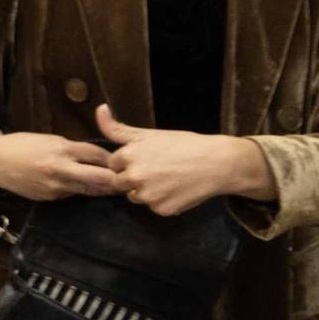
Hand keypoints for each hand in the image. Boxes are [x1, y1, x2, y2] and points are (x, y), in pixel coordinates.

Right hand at [0, 130, 120, 201]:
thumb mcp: (47, 140)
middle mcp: (61, 170)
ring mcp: (55, 187)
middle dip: (114, 179)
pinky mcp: (48, 197)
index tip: (121, 160)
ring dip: (100, 188)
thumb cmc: (19, 145)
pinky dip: (76, 190)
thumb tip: (91, 157)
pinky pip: (69, 194)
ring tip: (111, 187)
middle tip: (125, 179)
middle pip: (100, 178)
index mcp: (61, 150)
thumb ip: (70, 149)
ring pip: (87, 190)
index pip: (97, 155)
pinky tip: (78, 187)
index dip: (112, 158)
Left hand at [96, 105, 270, 215]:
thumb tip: (99, 109)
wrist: (219, 163)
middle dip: (132, 178)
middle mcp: (133, 177)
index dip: (128, 162)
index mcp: (127, 156)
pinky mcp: (161, 210)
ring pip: (135, 197)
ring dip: (145, 191)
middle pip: (119, 183)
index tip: (146, 158)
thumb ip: (117, 128)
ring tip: (168, 178)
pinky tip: (177, 190)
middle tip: (157, 169)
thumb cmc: (184, 145)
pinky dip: (162, 201)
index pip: (113, 164)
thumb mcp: (149, 134)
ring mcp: (147, 196)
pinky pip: (153, 207)